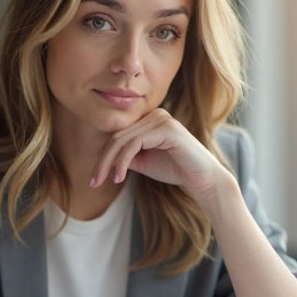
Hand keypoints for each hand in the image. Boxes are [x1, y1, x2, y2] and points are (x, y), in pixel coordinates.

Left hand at [90, 108, 231, 203]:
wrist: (202, 180)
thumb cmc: (175, 169)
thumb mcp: (144, 161)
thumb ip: (126, 156)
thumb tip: (104, 158)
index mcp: (150, 119)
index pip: (118, 135)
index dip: (103, 157)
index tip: (94, 179)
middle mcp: (155, 114)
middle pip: (117, 136)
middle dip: (102, 161)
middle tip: (93, 182)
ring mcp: (161, 119)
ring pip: (123, 140)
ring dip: (109, 163)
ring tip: (102, 182)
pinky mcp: (167, 128)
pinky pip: (135, 143)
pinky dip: (123, 161)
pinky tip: (119, 177)